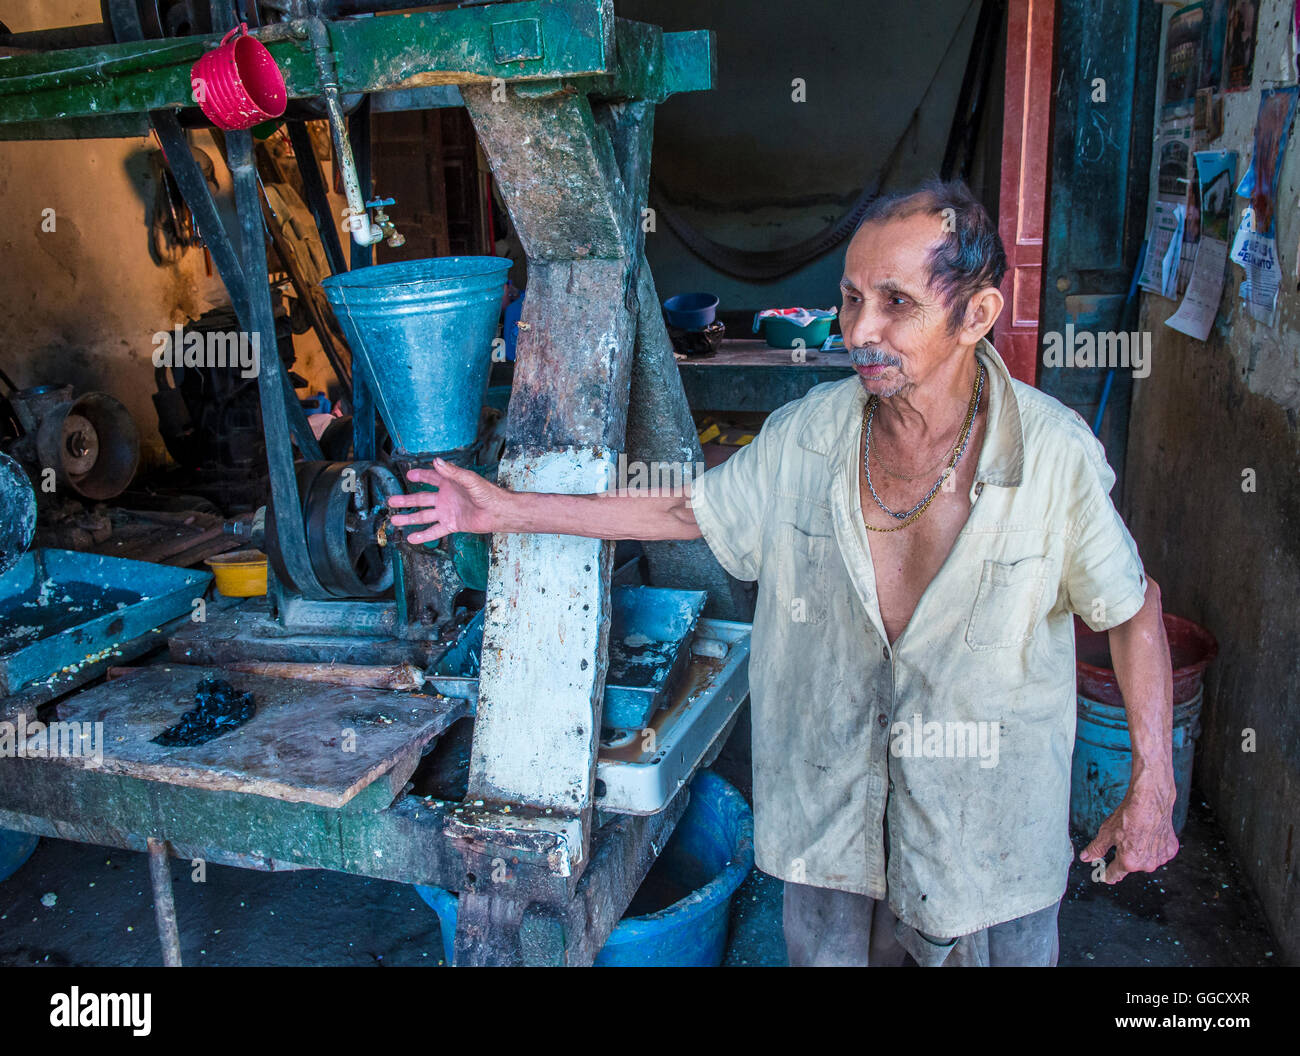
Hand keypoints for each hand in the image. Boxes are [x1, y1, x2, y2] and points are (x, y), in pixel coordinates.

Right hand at [386, 458, 506, 543]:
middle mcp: (446, 497)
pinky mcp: (452, 524)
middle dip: (406, 500)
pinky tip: (412, 538)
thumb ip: (452, 472)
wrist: (498, 512)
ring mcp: (448, 512)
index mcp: (449, 483)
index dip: (420, 475)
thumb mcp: (469, 479)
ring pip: (424, 516)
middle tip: (391, 501)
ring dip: (410, 518)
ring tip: (395, 521)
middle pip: (422, 498)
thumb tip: (436, 461)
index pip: (431, 477)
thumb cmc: (488, 493)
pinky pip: (434, 531)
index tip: (409, 474)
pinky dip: (423, 535)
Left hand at [1079, 770, 1178, 883]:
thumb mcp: (1106, 832)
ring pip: (1146, 859)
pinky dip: (1154, 846)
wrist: (1150, 802)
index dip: (1107, 875)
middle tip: (1125, 839)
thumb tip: (1086, 857)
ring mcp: (1160, 858)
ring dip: (1141, 852)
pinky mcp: (1170, 850)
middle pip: (1131, 865)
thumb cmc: (1129, 816)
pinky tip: (1149, 834)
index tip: (1105, 876)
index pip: (1114, 874)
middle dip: (1126, 856)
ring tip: (1137, 834)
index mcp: (1128, 862)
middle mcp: (1146, 864)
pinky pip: (1159, 852)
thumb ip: (1096, 848)